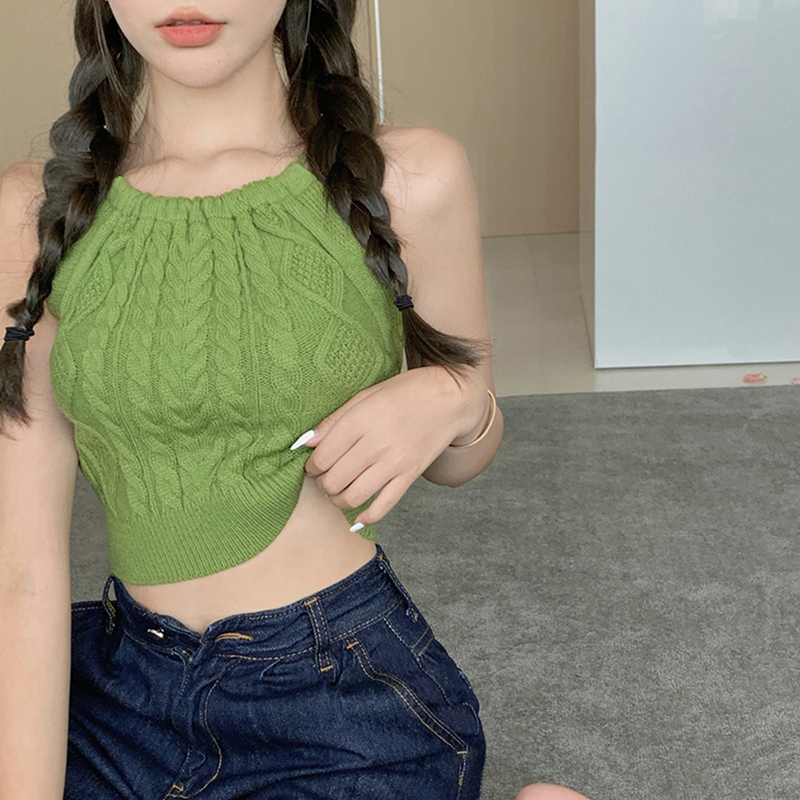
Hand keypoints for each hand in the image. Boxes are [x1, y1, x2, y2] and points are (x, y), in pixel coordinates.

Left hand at [291, 366, 479, 527]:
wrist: (449, 397)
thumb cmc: (406, 392)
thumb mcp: (365, 395)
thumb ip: (334, 420)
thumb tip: (306, 443)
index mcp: (361, 421)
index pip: (323, 457)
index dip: (312, 466)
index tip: (315, 464)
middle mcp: (376, 444)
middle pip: (335, 480)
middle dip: (323, 483)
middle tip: (325, 477)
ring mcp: (395, 463)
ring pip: (354, 497)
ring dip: (339, 500)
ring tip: (338, 491)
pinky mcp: (410, 475)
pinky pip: (384, 505)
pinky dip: (367, 516)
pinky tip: (358, 516)